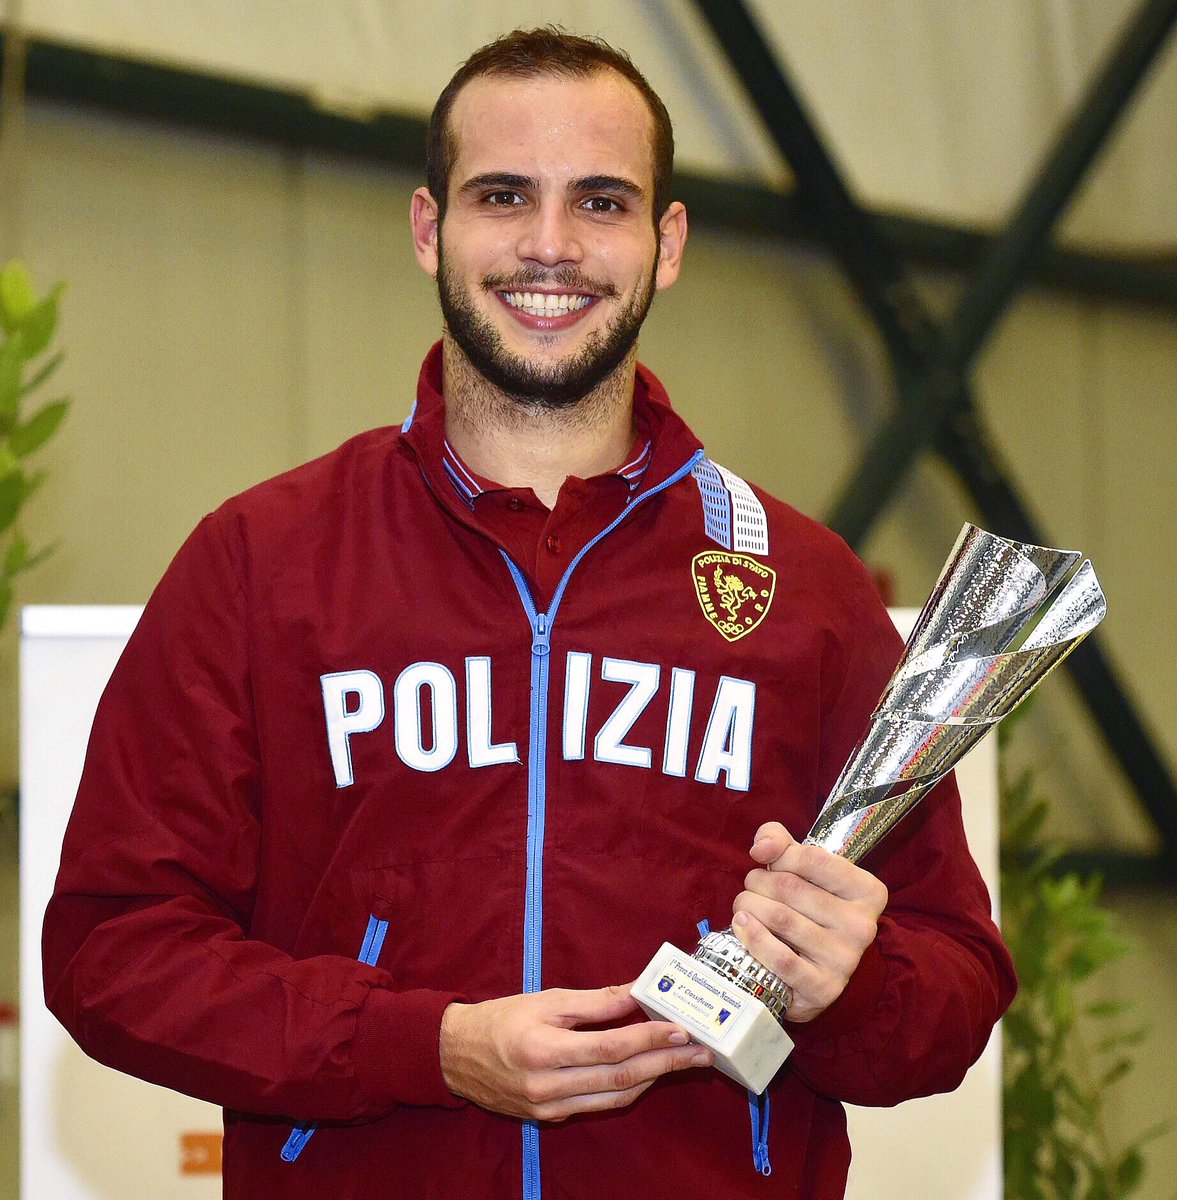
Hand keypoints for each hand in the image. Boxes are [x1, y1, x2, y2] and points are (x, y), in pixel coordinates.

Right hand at [439, 984, 712, 1121]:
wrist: (455, 1056)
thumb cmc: (501, 1019)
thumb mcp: (546, 1000)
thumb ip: (595, 1002)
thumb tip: (638, 992)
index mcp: (543, 1048)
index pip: (610, 1047)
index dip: (649, 1039)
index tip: (681, 1029)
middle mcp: (547, 1085)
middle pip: (620, 1077)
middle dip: (666, 1063)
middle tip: (701, 1051)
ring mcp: (549, 1107)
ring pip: (615, 1097)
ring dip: (654, 1077)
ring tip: (684, 1060)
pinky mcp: (550, 1117)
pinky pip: (599, 1104)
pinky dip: (628, 1088)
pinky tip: (649, 1071)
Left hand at [731, 821, 887, 1022]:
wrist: (812, 972)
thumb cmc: (806, 908)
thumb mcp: (801, 868)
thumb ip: (779, 841)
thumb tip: (761, 848)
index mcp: (868, 891)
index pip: (812, 858)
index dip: (780, 856)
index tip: (768, 863)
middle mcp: (862, 926)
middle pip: (791, 888)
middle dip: (757, 882)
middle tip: (750, 887)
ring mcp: (845, 960)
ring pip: (781, 919)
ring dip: (748, 906)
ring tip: (743, 906)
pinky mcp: (823, 988)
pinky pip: (780, 959)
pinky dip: (753, 938)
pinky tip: (742, 926)